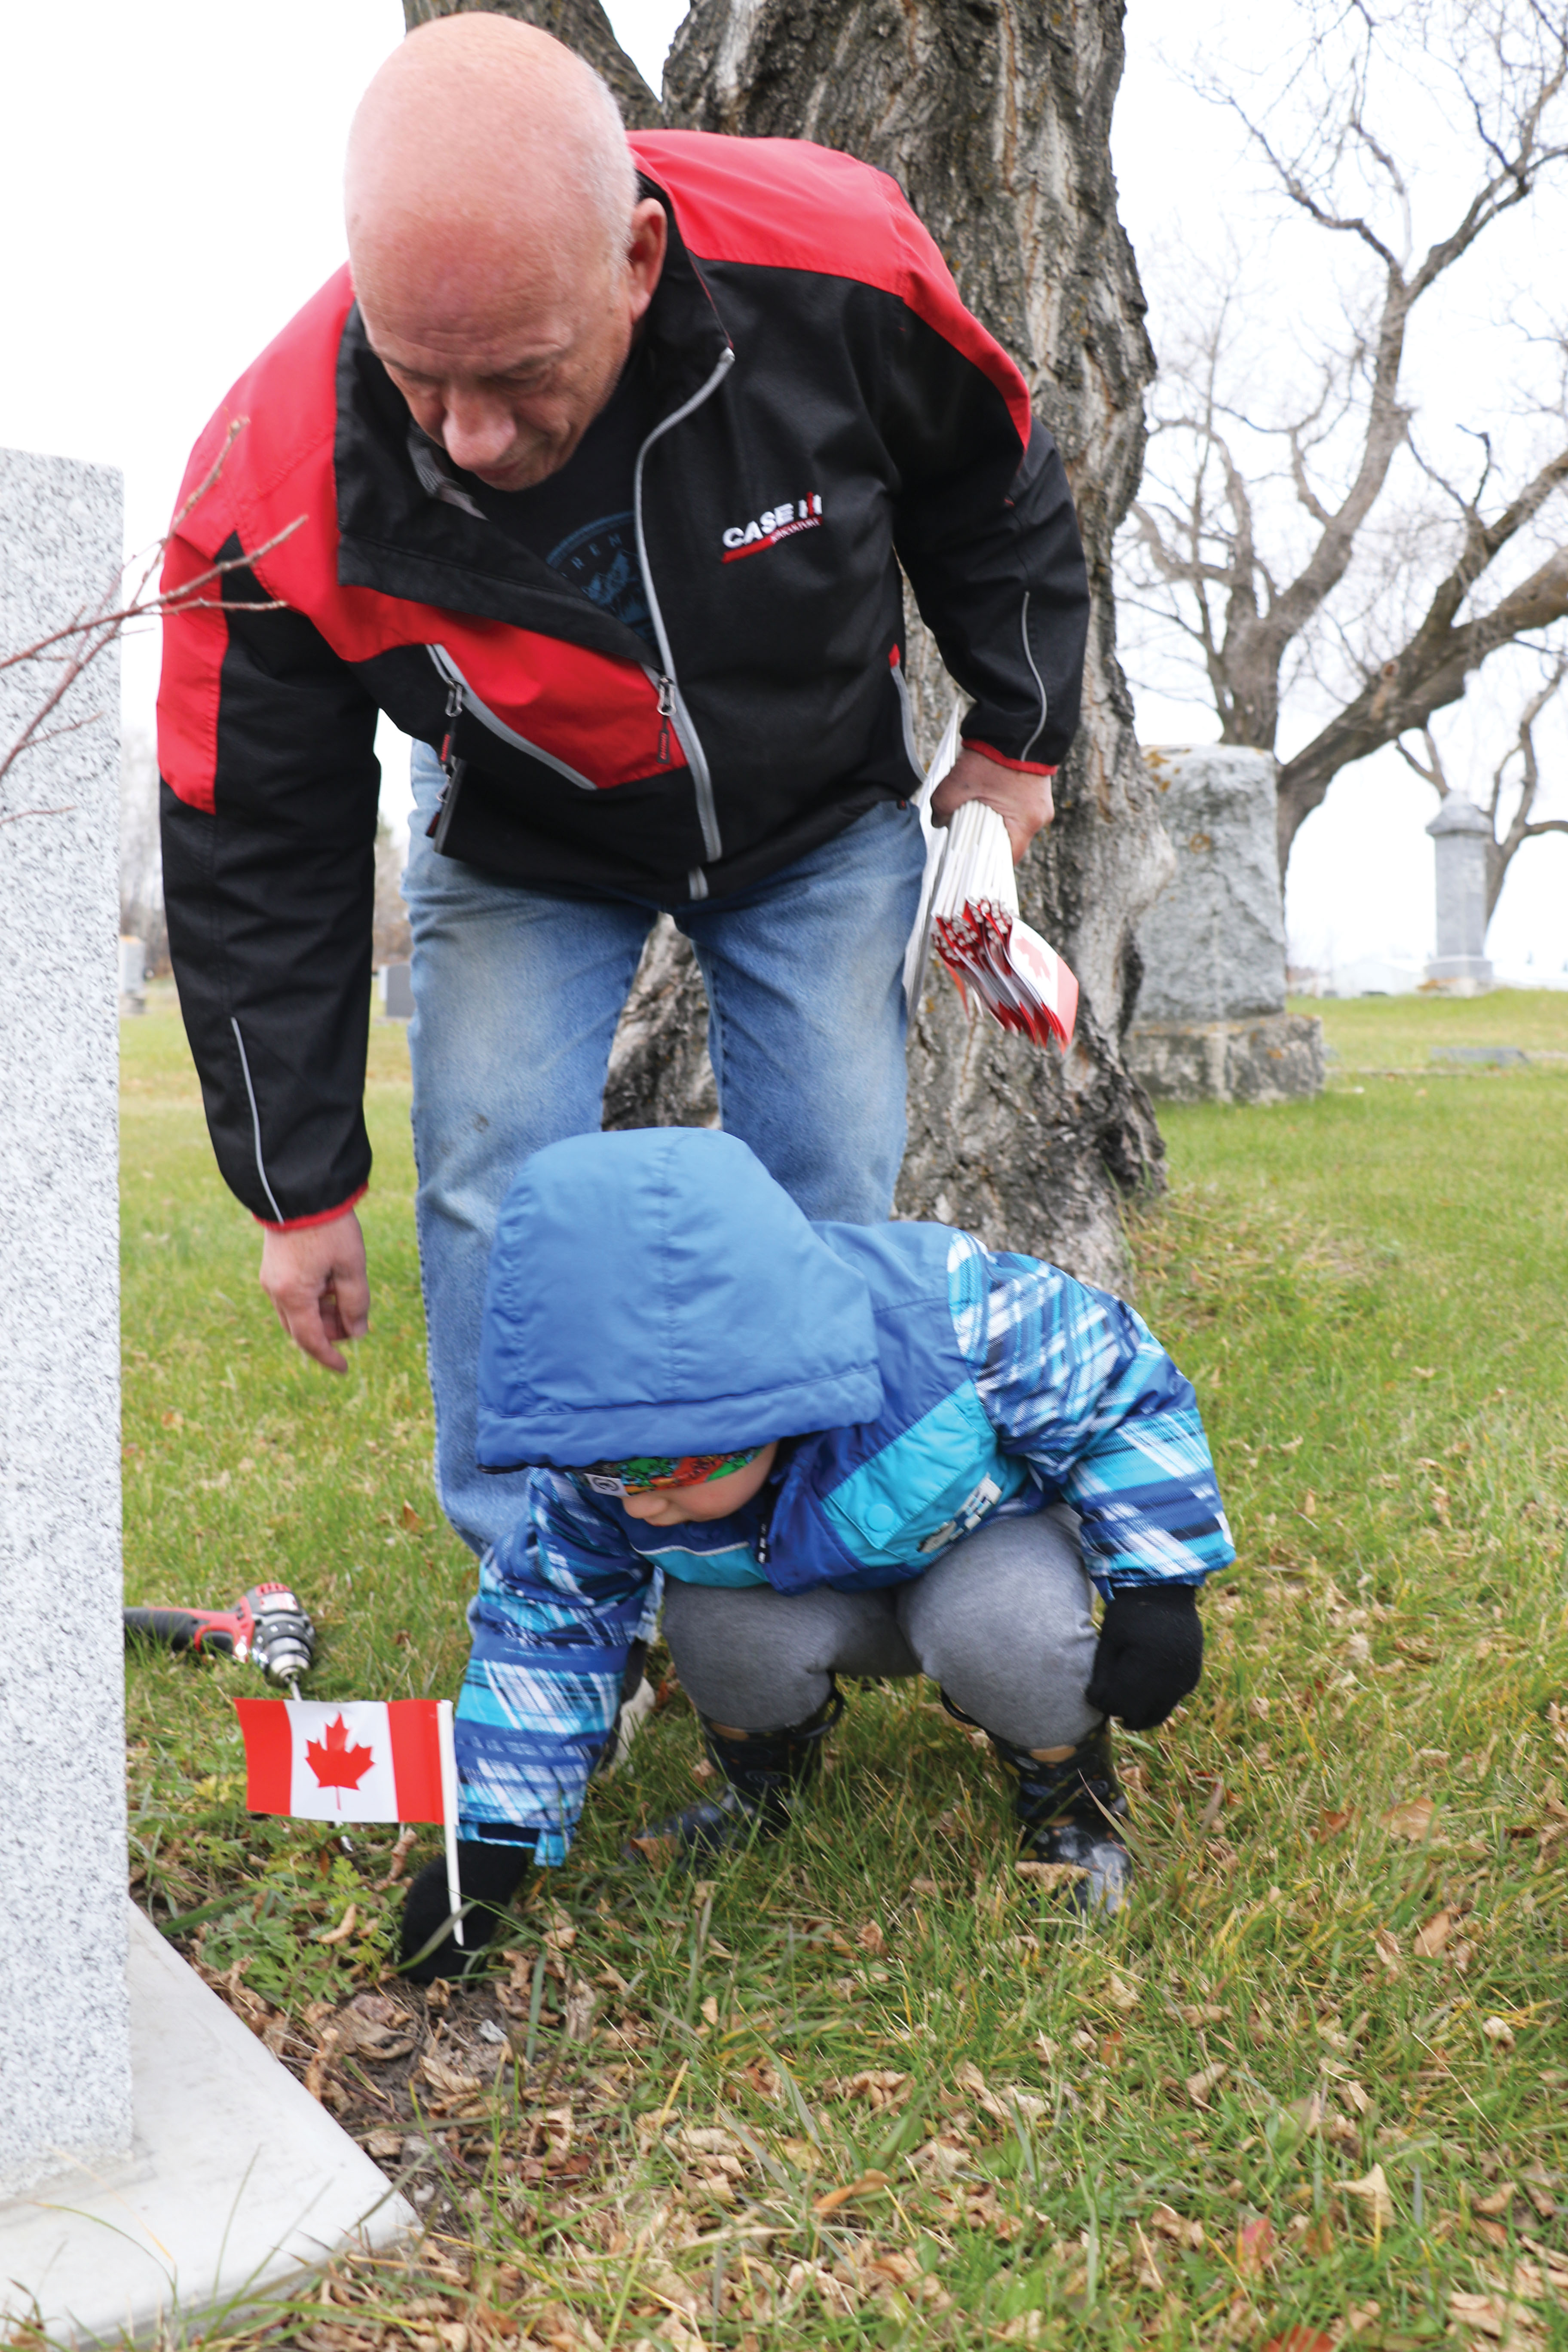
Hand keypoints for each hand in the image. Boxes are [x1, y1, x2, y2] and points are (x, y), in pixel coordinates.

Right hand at [259, 1209, 369, 1373]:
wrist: (301, 1189)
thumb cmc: (330, 1227)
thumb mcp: (351, 1267)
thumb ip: (356, 1303)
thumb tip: (358, 1333)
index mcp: (293, 1295)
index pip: (311, 1340)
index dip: (329, 1357)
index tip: (345, 1369)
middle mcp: (275, 1290)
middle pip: (301, 1329)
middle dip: (329, 1333)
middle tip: (356, 1321)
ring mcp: (270, 1278)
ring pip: (295, 1313)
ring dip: (321, 1315)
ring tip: (346, 1298)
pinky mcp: (273, 1266)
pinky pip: (291, 1296)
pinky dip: (312, 1300)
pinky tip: (332, 1284)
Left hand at [929, 744, 1055, 862]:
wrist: (1019, 719)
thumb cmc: (994, 754)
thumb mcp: (958, 782)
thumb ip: (942, 806)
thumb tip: (938, 822)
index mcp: (1027, 822)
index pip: (1006, 859)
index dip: (984, 863)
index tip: (967, 861)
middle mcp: (1039, 816)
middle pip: (1007, 841)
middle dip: (984, 839)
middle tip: (963, 834)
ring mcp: (1040, 802)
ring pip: (1010, 824)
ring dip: (990, 821)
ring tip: (971, 812)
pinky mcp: (1037, 789)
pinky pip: (1016, 808)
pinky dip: (999, 807)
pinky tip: (983, 798)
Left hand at [1084, 1584, 1203, 1730]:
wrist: (1165, 1592)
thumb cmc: (1129, 1613)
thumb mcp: (1109, 1640)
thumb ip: (1102, 1674)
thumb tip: (1096, 1703)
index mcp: (1145, 1665)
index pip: (1119, 1704)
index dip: (1102, 1704)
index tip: (1093, 1695)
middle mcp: (1169, 1677)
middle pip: (1140, 1716)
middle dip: (1121, 1713)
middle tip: (1109, 1703)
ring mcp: (1185, 1678)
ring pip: (1160, 1714)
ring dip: (1141, 1713)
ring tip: (1126, 1705)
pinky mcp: (1193, 1676)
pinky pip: (1172, 1700)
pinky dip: (1157, 1701)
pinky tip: (1146, 1689)